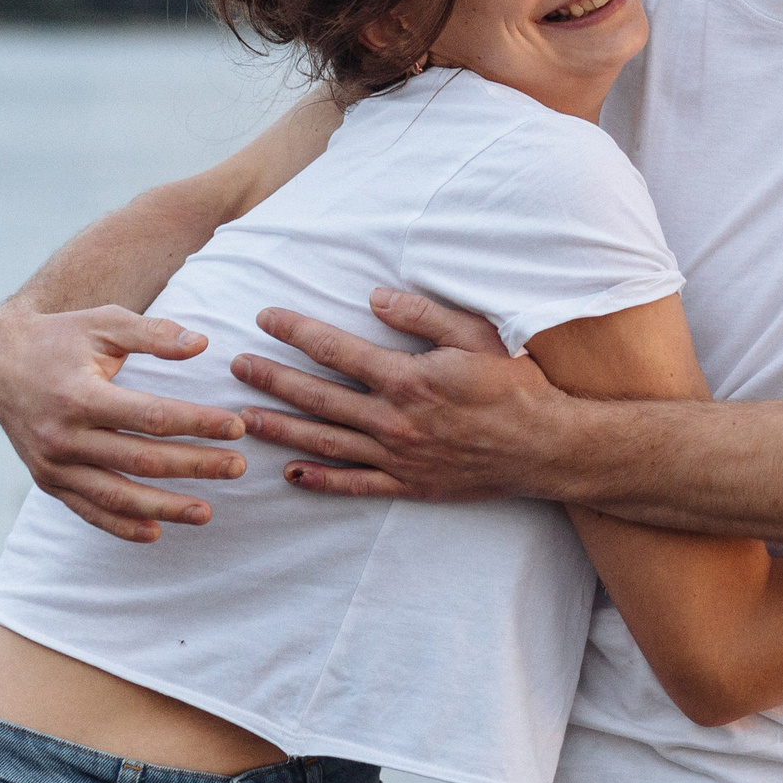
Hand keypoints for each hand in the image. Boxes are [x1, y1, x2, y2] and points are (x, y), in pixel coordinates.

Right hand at [0, 302, 248, 541]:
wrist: (1, 364)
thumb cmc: (64, 338)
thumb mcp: (105, 323)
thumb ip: (153, 333)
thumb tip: (201, 343)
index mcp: (79, 396)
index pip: (150, 418)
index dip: (197, 424)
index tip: (237, 427)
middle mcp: (62, 436)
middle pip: (140, 460)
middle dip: (194, 465)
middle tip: (239, 466)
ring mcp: (52, 465)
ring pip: (115, 495)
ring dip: (163, 507)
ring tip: (206, 513)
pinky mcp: (48, 481)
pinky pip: (87, 510)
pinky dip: (120, 526)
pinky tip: (156, 532)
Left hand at [233, 289, 560, 501]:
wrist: (546, 446)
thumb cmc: (515, 384)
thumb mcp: (476, 335)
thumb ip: (423, 314)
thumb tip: (374, 297)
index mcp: (407, 379)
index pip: (336, 350)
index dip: (296, 332)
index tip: (266, 318)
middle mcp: (393, 420)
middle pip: (317, 397)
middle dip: (271, 379)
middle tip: (236, 365)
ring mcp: (397, 457)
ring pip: (324, 442)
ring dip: (280, 428)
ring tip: (244, 417)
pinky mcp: (409, 484)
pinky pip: (354, 485)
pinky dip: (320, 481)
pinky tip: (290, 474)